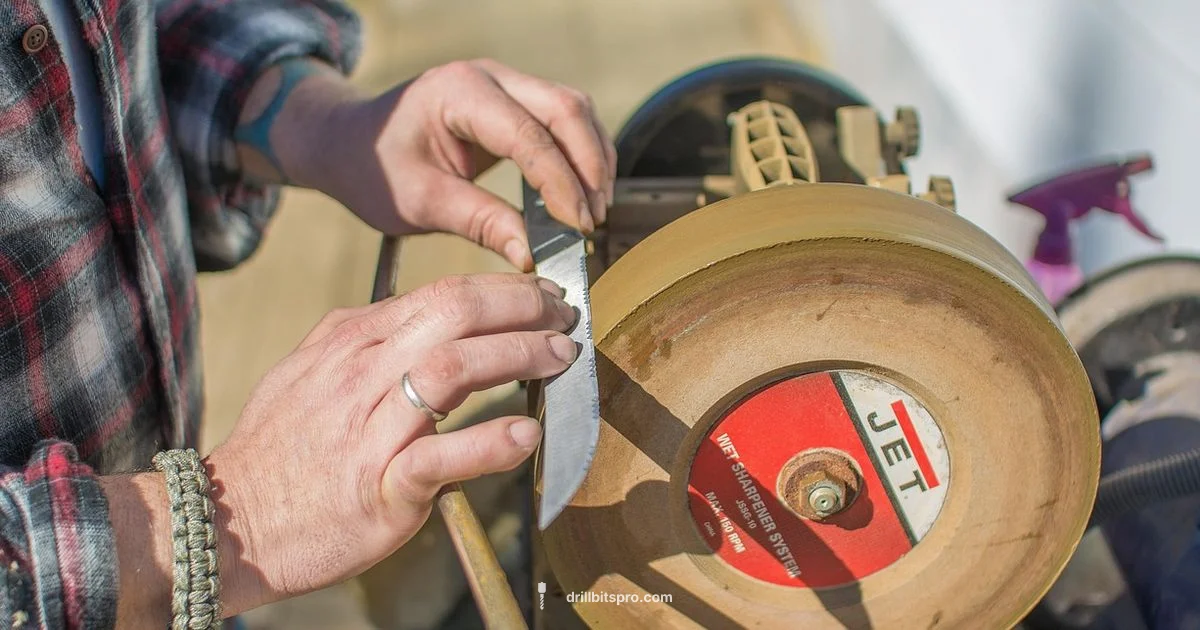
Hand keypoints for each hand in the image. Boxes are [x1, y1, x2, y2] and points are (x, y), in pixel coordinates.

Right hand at [205, 273, 575, 612]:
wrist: (228, 522)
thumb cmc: (277, 451)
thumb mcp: (308, 371)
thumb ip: (362, 339)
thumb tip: (415, 314)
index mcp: (350, 341)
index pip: (440, 294)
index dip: (501, 289)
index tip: (539, 296)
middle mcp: (360, 374)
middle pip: (453, 314)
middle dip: (520, 307)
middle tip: (563, 317)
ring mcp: (369, 430)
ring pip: (452, 370)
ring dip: (518, 357)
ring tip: (559, 358)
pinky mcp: (379, 486)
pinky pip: (439, 456)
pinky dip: (488, 442)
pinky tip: (526, 433)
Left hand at [273, 59, 616, 270]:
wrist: (350, 142)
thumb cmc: (373, 168)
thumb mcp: (418, 202)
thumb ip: (479, 222)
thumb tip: (531, 255)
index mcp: (459, 92)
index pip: (529, 135)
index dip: (560, 183)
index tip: (577, 227)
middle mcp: (489, 77)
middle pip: (566, 109)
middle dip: (589, 167)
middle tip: (593, 221)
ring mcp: (506, 84)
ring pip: (574, 109)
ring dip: (592, 159)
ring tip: (593, 212)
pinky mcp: (515, 101)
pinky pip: (565, 118)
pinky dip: (581, 154)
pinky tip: (582, 193)